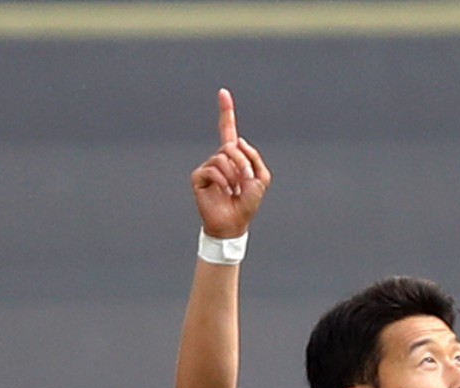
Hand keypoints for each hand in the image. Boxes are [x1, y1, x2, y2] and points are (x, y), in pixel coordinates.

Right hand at [191, 88, 270, 240]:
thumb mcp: (261, 178)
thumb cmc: (248, 203)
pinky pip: (212, 170)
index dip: (226, 111)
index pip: (228, 130)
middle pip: (231, 146)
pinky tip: (226, 192)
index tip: (223, 92)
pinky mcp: (198, 178)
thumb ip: (253, 157)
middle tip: (246, 181)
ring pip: (222, 158)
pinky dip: (223, 181)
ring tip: (235, 190)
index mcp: (234, 156)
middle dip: (243, 163)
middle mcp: (219, 158)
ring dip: (234, 174)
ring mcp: (208, 167)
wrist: (234, 223)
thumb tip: (237, 142)